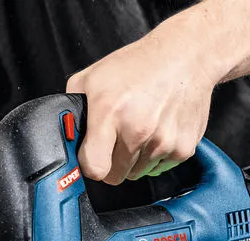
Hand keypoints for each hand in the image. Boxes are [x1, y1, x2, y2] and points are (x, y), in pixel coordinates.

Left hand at [66, 19, 216, 185]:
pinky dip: (156, 155)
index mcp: (110, 113)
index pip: (94, 168)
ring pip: (137, 173)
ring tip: (140, 128)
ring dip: (135, 158)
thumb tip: (65, 136)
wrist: (184, 56)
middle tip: (118, 137)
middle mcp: (138, 130)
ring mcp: (163, 142)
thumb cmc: (138, 66)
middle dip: (112, 161)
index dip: (90, 164)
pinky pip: (159, 168)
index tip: (92, 156)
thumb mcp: (92, 78)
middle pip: (115, 175)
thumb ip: (73, 110)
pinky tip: (157, 130)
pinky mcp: (183, 149)